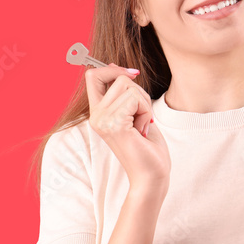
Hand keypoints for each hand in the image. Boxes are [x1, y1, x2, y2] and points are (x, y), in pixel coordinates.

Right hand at [84, 63, 170, 193]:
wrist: (151, 176)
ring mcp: (102, 120)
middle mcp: (95, 116)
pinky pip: (135, 98)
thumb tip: (117, 67)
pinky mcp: (114, 124)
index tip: (131, 75)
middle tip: (141, 116)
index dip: (112, 69)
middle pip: (118, 77)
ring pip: (128, 86)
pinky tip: (142, 130)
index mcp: (97, 113)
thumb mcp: (134, 113)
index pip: (92, 76)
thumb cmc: (147, 148)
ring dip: (144, 103)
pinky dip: (146, 111)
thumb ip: (124, 93)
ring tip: (141, 125)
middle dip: (139, 91)